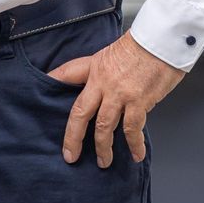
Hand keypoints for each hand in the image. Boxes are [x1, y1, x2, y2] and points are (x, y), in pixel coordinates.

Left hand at [51, 31, 184, 167]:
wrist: (163, 41)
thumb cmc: (143, 46)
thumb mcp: (113, 52)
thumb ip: (102, 71)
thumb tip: (101, 88)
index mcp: (94, 68)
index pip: (66, 75)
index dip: (53, 82)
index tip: (41, 96)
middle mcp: (103, 83)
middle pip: (80, 114)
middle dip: (73, 138)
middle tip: (70, 155)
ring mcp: (120, 95)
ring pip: (103, 127)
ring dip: (103, 148)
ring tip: (103, 161)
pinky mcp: (139, 102)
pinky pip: (132, 129)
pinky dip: (134, 144)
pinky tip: (135, 154)